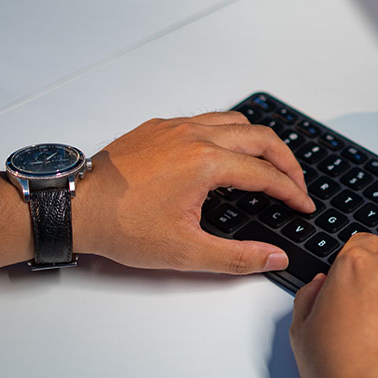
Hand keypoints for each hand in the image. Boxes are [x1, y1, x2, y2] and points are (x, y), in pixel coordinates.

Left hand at [74, 111, 313, 273]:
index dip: (292, 191)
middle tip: (296, 183)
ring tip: (267, 164)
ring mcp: (175, 127)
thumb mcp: (185, 252)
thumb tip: (274, 257)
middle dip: (286, 161)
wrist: (74, 207)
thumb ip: (238, 257)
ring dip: (258, 141)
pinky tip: (223, 154)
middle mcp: (195, 136)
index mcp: (206, 163)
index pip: (266, 173)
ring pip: (234, 121)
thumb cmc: (121, 227)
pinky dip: (227, 133)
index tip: (303, 204)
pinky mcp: (158, 127)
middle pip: (260, 137)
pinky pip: (205, 119)